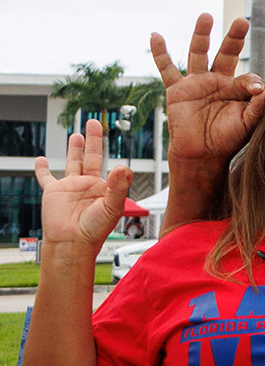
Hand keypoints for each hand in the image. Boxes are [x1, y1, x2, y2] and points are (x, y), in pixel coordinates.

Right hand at [35, 120, 132, 251]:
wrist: (71, 243)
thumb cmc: (94, 230)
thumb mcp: (111, 207)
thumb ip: (118, 187)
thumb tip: (123, 168)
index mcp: (105, 188)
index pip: (111, 166)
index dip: (115, 159)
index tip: (117, 143)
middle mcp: (88, 185)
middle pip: (91, 156)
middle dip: (93, 139)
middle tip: (94, 122)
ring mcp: (71, 187)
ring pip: (72, 162)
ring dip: (74, 148)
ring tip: (77, 134)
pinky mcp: (54, 191)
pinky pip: (46, 177)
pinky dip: (42, 169)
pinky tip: (40, 159)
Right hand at [151, 14, 264, 165]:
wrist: (203, 155)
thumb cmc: (227, 140)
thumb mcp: (248, 124)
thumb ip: (258, 107)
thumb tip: (264, 89)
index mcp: (237, 88)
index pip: (248, 78)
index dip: (253, 84)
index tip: (257, 91)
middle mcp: (217, 80)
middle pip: (227, 53)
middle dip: (234, 38)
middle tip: (242, 21)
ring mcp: (196, 83)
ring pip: (198, 53)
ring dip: (201, 35)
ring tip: (206, 16)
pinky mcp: (177, 90)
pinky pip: (167, 69)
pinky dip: (160, 53)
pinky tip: (155, 36)